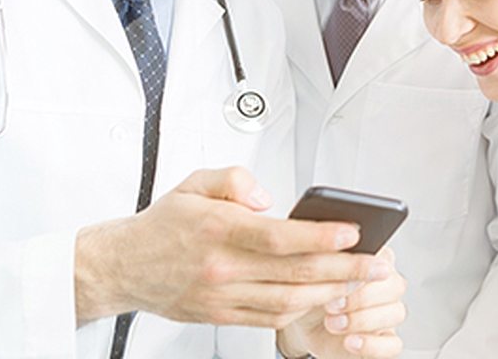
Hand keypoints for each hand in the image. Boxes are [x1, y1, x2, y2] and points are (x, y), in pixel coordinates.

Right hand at [74, 167, 392, 327]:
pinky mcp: (221, 315)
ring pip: (287, 301)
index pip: (278, 237)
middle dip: (343, 269)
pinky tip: (323, 298)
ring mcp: (222, 296)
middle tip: (376, 264)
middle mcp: (221, 266)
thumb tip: (269, 198)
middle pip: (294, 272)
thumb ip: (236, 179)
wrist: (122, 266)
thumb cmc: (164, 223)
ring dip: (329, 293)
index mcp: (218, 228)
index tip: (352, 232)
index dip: (320, 236)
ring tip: (359, 282)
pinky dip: (301, 310)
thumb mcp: (195, 182)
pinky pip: (269, 318)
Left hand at [277, 246, 406, 357]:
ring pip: (396, 313)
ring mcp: (387, 314)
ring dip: (363, 320)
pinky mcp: (384, 340)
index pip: (384, 260)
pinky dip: (372, 344)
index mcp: (374, 261)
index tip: (339, 278)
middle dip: (361, 296)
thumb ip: (326, 258)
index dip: (364, 270)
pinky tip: (350, 342)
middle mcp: (385, 286)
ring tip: (333, 323)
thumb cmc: (314, 292)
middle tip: (332, 304)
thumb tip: (330, 249)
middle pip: (394, 286)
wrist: (305, 324)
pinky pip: (393, 345)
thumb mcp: (314, 271)